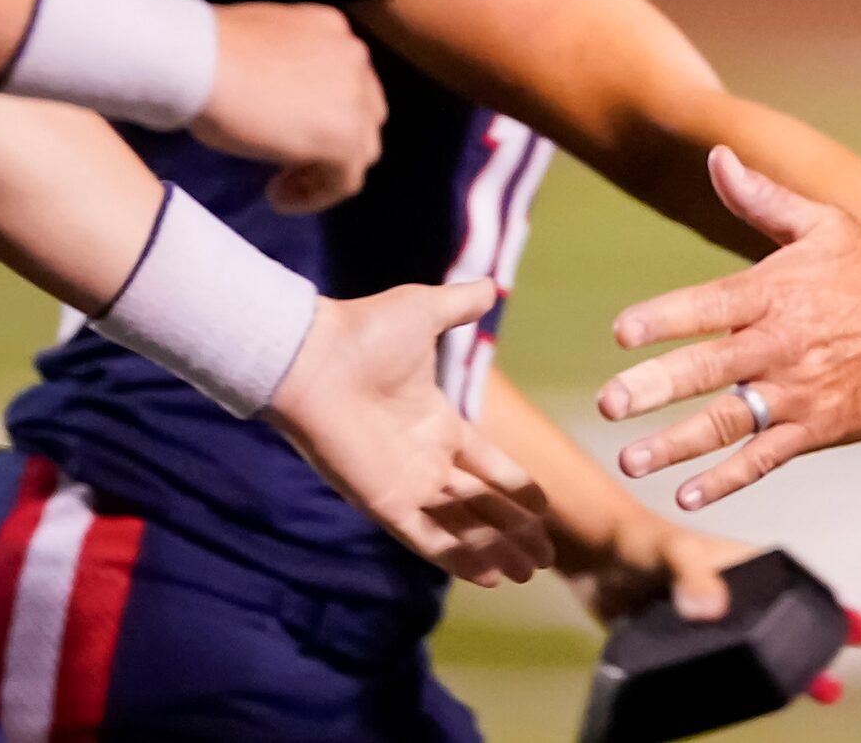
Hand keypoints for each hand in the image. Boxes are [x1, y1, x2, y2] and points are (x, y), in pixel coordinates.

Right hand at [197, 2, 385, 212]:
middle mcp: (353, 56)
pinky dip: (315, 194)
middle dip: (332, 138)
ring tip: (282, 184)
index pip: (344, 78)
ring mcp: (354, 97)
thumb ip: (281, 65)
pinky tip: (279, 196)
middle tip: (289, 159)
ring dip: (324, 171)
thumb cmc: (205, 50)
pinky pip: (345, 180)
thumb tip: (272, 94)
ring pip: (361, 148)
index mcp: (331, 28)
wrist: (198, 61)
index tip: (285, 129)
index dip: (321, 110)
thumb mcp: (256, 44)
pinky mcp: (345, 136)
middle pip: (363, 112)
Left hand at [267, 281, 554, 586]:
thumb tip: (491, 286)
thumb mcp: (423, 310)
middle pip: (480, 505)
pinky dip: (459, 557)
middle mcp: (424, 459)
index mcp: (436, 421)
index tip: (545, 507)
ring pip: (462, 527)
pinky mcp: (384, 502)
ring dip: (498, 549)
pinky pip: (428, 538)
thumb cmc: (362, 333)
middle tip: (548, 558)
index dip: (516, 485)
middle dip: (515, 531)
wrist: (312, 356)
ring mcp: (405, 484)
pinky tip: (490, 574)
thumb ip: (460, 305)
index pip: (487, 463)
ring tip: (531, 571)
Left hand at [566, 519, 860, 706]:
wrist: (592, 556)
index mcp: (743, 567)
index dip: (828, 609)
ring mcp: (708, 622)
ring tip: (802, 699)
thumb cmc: (641, 540)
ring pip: (750, 652)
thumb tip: (710, 610)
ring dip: (775, 673)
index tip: (860, 630)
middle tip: (833, 686)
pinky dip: (730, 683)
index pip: (796, 589)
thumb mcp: (674, 552)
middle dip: (810, 654)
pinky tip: (739, 704)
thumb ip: (693, 576)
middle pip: (780, 628)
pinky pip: (712, 667)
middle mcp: (732, 596)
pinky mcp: (681, 643)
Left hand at [599, 147, 860, 510]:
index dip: (663, 319)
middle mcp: (781, 344)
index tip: (621, 334)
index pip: (707, 305)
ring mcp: (799, 391)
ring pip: (728, 422)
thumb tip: (717, 156)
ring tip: (630, 460)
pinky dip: (728, 478)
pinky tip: (689, 492)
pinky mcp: (817, 428)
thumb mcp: (821, 224)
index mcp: (774, 292)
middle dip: (654, 388)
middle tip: (608, 404)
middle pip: (707, 369)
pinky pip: (765, 457)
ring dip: (676, 445)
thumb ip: (761, 198)